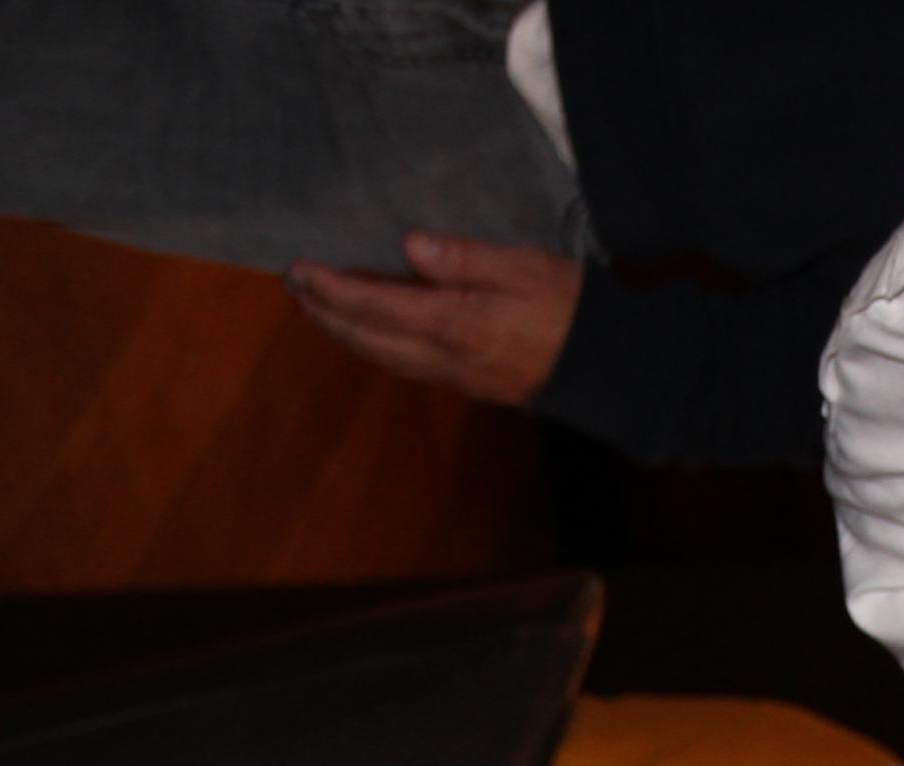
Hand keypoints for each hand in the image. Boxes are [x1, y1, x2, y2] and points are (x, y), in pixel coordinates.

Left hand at [287, 234, 583, 403]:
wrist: (610, 368)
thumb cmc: (572, 307)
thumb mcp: (524, 266)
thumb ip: (465, 258)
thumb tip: (409, 246)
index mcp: (456, 324)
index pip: (376, 305)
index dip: (333, 288)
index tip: (300, 268)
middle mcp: (445, 357)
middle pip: (367, 339)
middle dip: (325, 313)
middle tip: (293, 284)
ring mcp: (454, 375)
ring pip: (382, 355)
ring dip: (343, 332)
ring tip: (317, 305)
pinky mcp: (466, 381)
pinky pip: (403, 362)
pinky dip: (373, 343)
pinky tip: (367, 329)